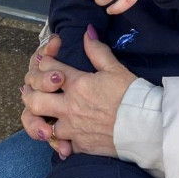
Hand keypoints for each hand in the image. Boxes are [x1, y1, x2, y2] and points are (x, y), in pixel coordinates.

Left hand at [21, 26, 135, 157]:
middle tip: (37, 89)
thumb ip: (97, 51)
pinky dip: (62, 140)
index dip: (45, 62)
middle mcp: (69, 106)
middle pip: (34, 99)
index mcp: (77, 84)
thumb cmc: (133, 95)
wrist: (147, 125)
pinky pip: (61, 144)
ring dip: (43, 119)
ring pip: (42, 125)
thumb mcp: (116, 69)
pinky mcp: (80, 145)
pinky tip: (66, 136)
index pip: (48, 68)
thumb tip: (87, 32)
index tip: (49, 61)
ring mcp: (72, 128)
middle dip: (31, 92)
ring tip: (48, 114)